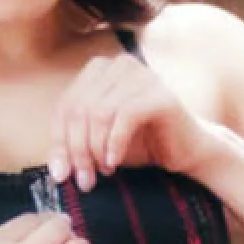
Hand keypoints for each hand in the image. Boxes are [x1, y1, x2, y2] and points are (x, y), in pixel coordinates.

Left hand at [49, 52, 215, 190]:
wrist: (187, 150)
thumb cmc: (140, 143)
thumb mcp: (98, 142)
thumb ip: (74, 146)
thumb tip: (55, 171)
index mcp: (100, 69)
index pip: (66, 105)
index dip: (59, 142)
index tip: (61, 174)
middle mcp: (119, 64)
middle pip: (79, 109)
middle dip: (77, 150)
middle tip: (83, 180)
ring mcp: (141, 74)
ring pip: (98, 113)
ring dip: (95, 149)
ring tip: (103, 171)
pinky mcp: (159, 93)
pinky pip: (124, 116)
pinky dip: (115, 143)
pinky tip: (115, 161)